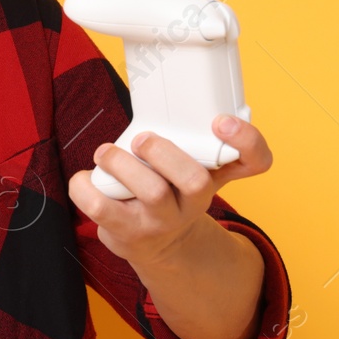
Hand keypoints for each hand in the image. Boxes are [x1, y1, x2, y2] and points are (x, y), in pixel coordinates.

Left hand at [66, 115, 273, 268]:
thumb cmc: (171, 194)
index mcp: (214, 176)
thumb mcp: (191, 167)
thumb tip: (164, 91)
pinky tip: (85, 178)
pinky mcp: (129, 232)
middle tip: (141, 139)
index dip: (246, 140)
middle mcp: (194, 202)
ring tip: (105, 153)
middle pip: (195, 180)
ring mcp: (162, 221)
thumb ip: (188, 136)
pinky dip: (84, 187)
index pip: (254, 160)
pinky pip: (102, 208)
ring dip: (121, 164)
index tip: (221, 121)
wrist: (158, 247)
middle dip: (164, 153)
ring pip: (152, 192)